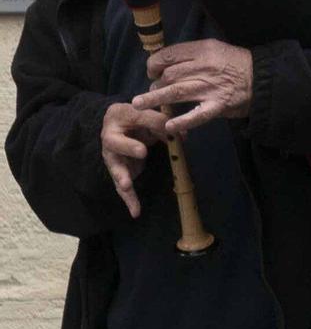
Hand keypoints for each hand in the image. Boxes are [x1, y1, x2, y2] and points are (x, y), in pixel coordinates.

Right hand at [100, 102, 168, 218]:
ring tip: (126, 184)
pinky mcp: (118, 171)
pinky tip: (135, 211)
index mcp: (118, 116)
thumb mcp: (150, 116)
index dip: (150, 121)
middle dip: (128, 147)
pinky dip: (129, 199)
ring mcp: (112, 156)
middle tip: (142, 151)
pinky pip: (122, 187)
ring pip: (115, 167)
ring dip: (121, 176)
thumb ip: (163, 123)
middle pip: (115, 142)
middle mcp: (110, 137)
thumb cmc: (138, 120)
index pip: (136, 117)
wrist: (122, 127)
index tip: (165, 124)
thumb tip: (182, 135)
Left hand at [131, 40, 253, 136]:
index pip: (168, 56)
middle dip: (156, 83)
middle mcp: (204, 68)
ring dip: (155, 99)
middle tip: (152, 90)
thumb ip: (192, 54)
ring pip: (176, 92)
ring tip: (139, 104)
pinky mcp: (218, 106)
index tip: (152, 71)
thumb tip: (166, 63)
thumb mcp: (215, 48)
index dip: (154, 64)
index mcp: (202, 51)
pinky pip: (197, 115)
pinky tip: (169, 125)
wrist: (264, 78)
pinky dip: (182, 121)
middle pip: (169, 75)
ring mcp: (210, 88)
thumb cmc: (237, 63)